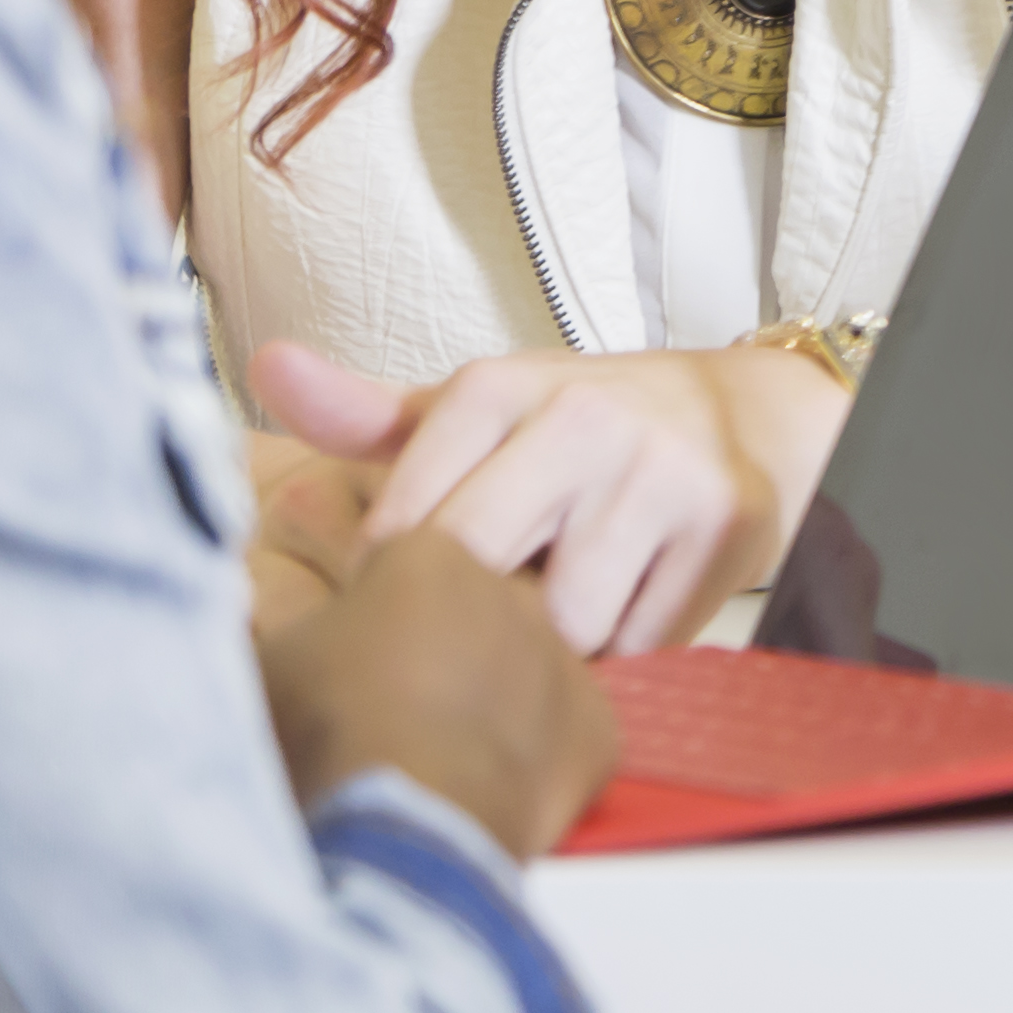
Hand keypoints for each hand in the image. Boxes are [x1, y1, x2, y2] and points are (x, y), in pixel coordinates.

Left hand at [253, 337, 851, 658]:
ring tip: (574, 605)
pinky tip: (636, 603)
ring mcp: (659, 469)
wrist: (745, 410)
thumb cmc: (581, 427)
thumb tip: (267, 368)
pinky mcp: (727, 521)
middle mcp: (580, 418)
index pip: (404, 534)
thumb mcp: (475, 414)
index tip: (435, 593)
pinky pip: (647, 638)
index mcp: (497, 389)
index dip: (410, 591)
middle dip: (489, 617)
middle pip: (483, 579)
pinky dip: (635, 645)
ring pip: (569, 622)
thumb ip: (365, 415)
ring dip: (567, 640)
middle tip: (503, 616)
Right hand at [253, 526, 618, 859]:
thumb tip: (271, 616)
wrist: (397, 820)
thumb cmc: (320, 734)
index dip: (370, 613)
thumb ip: (277, 623)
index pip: (401, 567)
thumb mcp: (264, 663)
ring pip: (524, 671)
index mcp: (429, 553)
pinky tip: (483, 791)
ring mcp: (564, 658)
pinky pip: (564, 737)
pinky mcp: (599, 730)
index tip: (347, 661)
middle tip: (393, 712)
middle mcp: (514, 589)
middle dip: (439, 650)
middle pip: (471, 613)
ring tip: (436, 758)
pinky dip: (533, 762)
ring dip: (491, 702)